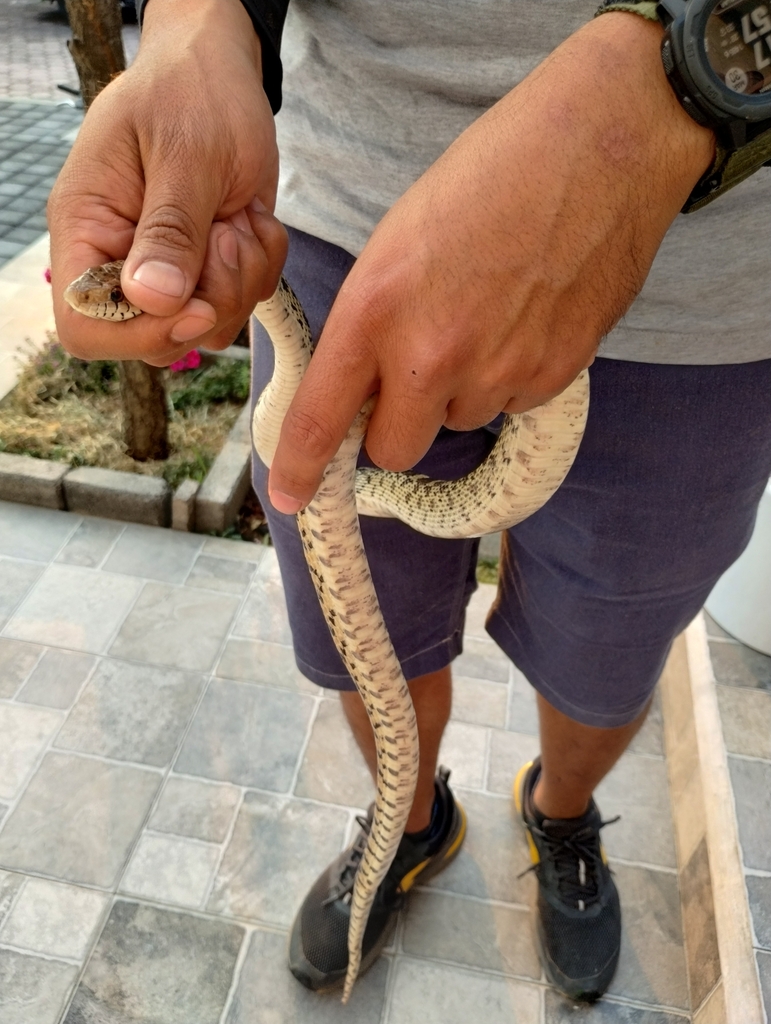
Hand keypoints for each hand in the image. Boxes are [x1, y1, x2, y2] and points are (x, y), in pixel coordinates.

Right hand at [48, 0, 286, 365]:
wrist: (223, 76)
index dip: (139, 333)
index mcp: (87, 230)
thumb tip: (152, 300)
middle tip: (228, 234)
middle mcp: (120, 262)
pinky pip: (239, 307)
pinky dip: (260, 270)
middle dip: (209, 299)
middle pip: (157, 339)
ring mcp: (167, 273)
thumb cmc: (192, 96)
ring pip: (206, 328)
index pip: (85, 325)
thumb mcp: (186, 155)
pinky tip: (252, 220)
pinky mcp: (208, 274)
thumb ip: (171, 230)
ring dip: (242, 280)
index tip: (195, 304)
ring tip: (240, 217)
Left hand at [267, 13, 713, 513]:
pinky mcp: (552, 377)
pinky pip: (512, 405)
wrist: (598, 147)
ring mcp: (498, 371)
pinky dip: (512, 377)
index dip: (302, 466)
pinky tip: (527, 317)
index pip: (323, 415)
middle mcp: (432, 353)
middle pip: (395, 449)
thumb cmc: (490, 175)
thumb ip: (372, 323)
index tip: (291, 498)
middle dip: (397, 426)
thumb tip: (363, 387)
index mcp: (376, 308)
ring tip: (488, 314)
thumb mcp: (398, 241)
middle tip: (414, 376)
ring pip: (459, 423)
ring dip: (462, 391)